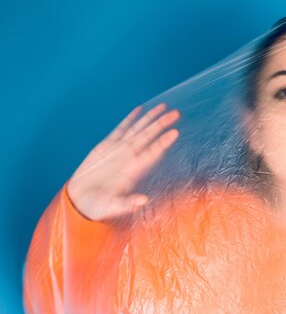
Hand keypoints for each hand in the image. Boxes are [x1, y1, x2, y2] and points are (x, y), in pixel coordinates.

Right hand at [66, 103, 179, 220]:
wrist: (81, 201)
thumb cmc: (98, 207)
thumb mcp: (111, 207)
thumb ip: (126, 204)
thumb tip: (143, 202)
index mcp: (133, 171)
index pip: (152, 153)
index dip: (163, 143)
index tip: (175, 133)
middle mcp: (130, 158)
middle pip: (149, 137)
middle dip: (162, 125)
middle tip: (176, 113)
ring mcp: (120, 150)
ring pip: (138, 129)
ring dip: (150, 118)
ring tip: (164, 106)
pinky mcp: (107, 146)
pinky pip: (121, 129)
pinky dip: (130, 119)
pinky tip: (139, 109)